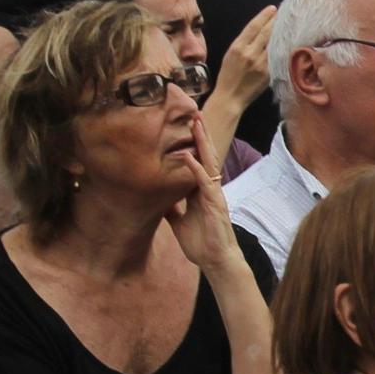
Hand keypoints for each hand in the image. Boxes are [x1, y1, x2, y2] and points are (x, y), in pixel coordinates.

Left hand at [163, 130, 243, 273]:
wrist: (216, 260)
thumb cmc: (201, 243)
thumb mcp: (178, 223)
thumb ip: (171, 208)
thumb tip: (158, 198)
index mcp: (201, 192)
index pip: (198, 162)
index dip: (193, 144)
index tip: (186, 126)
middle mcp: (209, 189)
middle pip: (205, 156)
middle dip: (200, 135)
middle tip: (194, 113)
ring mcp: (214, 195)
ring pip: (209, 162)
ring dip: (202, 142)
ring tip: (196, 123)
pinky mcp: (215, 204)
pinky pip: (205, 182)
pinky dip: (196, 168)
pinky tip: (188, 154)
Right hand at [209, 5, 276, 131]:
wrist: (230, 97)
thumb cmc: (228, 75)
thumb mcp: (230, 54)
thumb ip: (244, 43)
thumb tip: (259, 31)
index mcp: (238, 47)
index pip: (254, 26)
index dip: (264, 16)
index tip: (273, 8)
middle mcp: (250, 54)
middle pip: (267, 33)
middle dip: (276, 21)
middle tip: (285, 12)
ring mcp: (261, 64)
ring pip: (274, 44)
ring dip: (282, 33)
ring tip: (289, 24)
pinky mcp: (269, 73)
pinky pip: (277, 57)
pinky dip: (282, 48)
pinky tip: (288, 42)